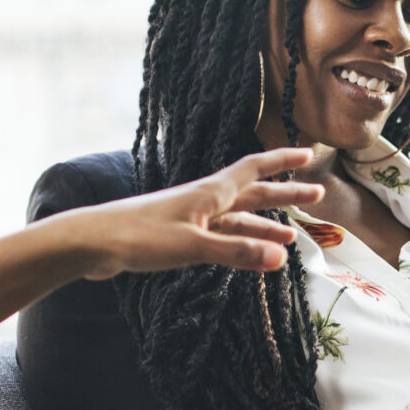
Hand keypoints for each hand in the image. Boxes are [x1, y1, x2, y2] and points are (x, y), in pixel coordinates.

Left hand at [69, 148, 326, 278]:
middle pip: (253, 193)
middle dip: (285, 194)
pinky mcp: (177, 236)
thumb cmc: (138, 238)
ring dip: (264, 225)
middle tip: (317, 195)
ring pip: (238, 218)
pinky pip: (221, 235)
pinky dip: (240, 241)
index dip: (283, 161)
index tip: (309, 153)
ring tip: (291, 237)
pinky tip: (246, 252)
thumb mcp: (192, 247)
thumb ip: (236, 252)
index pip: (255, 170)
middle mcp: (204, 200)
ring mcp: (190, 218)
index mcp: (210, 193)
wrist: (91, 242)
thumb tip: (281, 257)